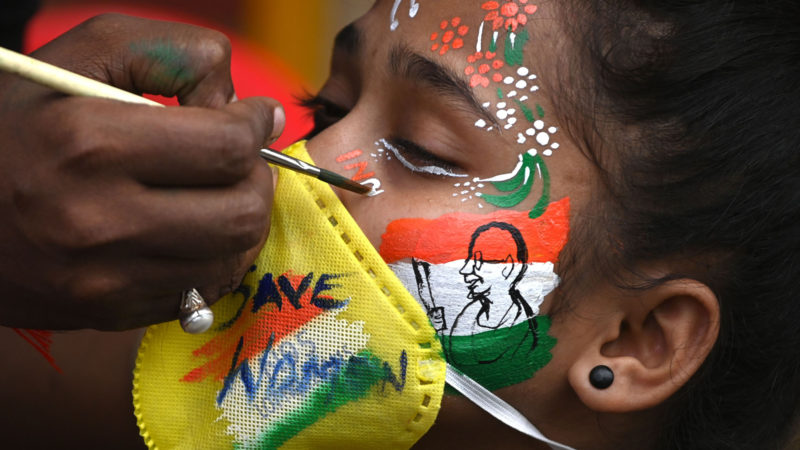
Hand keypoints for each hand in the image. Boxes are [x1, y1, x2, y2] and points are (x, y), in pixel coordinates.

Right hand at [0, 14, 282, 329]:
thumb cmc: (17, 124)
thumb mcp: (80, 57)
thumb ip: (169, 53)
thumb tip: (241, 101)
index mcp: (90, 143)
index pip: (227, 146)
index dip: (256, 126)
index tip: (255, 117)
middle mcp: (99, 219)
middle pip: (241, 212)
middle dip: (258, 179)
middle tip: (242, 162)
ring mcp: (104, 277)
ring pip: (231, 258)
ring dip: (244, 221)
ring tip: (222, 194)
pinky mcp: (109, 312)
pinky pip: (202, 292)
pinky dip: (216, 259)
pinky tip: (197, 232)